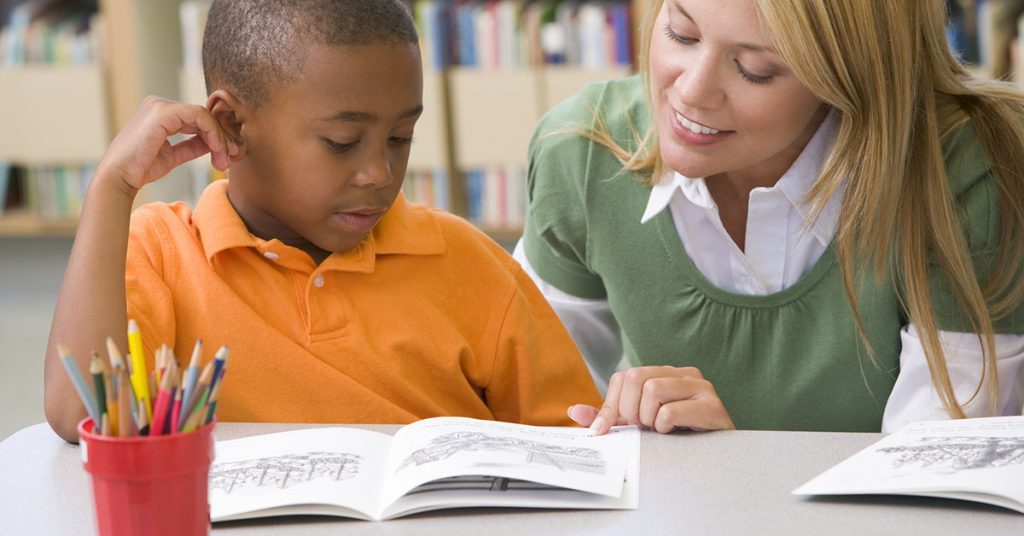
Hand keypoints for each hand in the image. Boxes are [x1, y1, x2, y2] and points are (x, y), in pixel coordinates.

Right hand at [96, 96, 237, 193]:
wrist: (119, 177)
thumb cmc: (141, 169)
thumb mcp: (173, 155)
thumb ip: (192, 146)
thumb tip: (215, 143)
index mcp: (161, 114)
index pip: (198, 120)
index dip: (217, 137)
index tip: (226, 158)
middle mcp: (159, 105)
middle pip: (203, 117)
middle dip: (222, 138)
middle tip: (232, 159)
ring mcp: (160, 106)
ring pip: (204, 116)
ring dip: (220, 139)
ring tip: (224, 161)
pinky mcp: (163, 112)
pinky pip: (199, 116)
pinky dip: (212, 133)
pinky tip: (217, 150)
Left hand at [567, 366, 734, 433]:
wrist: (719, 460)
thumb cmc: (678, 440)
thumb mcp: (639, 425)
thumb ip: (610, 416)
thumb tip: (575, 412)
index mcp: (665, 373)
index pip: (623, 377)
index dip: (613, 406)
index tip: (617, 427)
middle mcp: (684, 373)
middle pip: (635, 378)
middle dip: (630, 411)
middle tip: (645, 428)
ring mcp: (701, 386)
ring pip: (652, 390)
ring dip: (649, 419)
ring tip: (662, 430)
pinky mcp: (713, 406)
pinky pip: (670, 411)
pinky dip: (665, 427)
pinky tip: (676, 434)